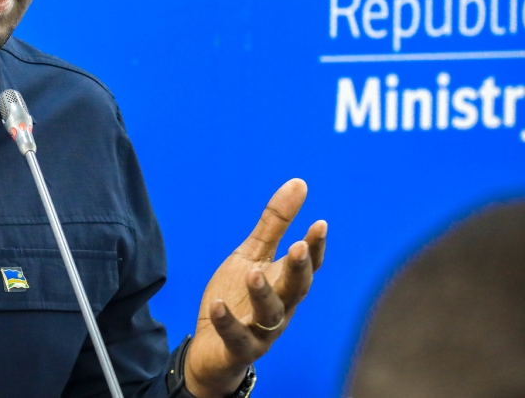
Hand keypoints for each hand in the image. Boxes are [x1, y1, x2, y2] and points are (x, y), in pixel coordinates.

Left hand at [183, 179, 326, 397]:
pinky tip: (217, 305)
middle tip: (297, 246)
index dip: (315, 247)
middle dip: (299, 269)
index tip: (320, 223)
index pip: (306, 265)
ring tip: (253, 273)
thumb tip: (299, 183)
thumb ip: (275, 224)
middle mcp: (281, 308)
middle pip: (296, 289)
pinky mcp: (239, 348)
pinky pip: (237, 338)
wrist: (213, 348)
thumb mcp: (252, 255)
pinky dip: (228, 322)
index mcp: (285, 283)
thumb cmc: (238, 297)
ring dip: (264, 293)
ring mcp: (262, 331)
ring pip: (271, 314)